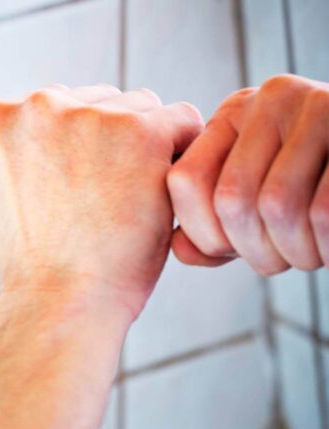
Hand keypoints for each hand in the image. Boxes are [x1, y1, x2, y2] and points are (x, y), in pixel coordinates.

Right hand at [0, 84, 202, 321]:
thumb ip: (10, 155)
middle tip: (108, 193)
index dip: (75, 144)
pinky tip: (162, 190)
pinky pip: (181, 121)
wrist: (59, 298)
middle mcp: (40, 106)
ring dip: (145, 145)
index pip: (55, 106)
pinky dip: (182, 153)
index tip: (82, 176)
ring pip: (139, 109)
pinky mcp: (141, 132)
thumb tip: (29, 140)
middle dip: (109, 141)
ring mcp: (90, 116)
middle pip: (97, 102)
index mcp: (0, 119)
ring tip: (131, 198)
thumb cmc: (33, 262)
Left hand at [167, 74, 328, 273]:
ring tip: (310, 254)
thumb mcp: (258, 202)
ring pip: (277, 205)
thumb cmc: (317, 190)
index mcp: (233, 115)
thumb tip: (181, 248)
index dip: (204, 234)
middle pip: (231, 198)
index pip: (185, 181)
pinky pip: (323, 211)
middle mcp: (269, 100)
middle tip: (282, 261)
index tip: (234, 250)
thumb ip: (213, 228)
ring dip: (293, 252)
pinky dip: (324, 246)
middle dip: (254, 250)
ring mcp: (317, 106)